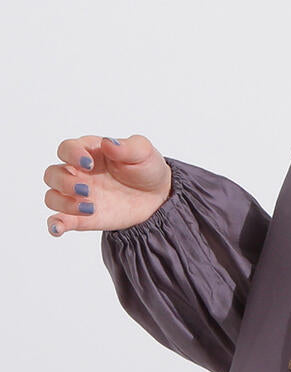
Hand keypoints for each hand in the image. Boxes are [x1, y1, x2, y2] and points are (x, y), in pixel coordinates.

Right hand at [44, 134, 172, 236]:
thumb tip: (107, 143)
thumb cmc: (146, 168)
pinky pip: (59, 221)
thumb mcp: (143, 152)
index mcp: (89, 152)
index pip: (66, 148)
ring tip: (90, 208)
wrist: (157, 196)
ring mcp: (78, 196)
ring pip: (52, 197)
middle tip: (87, 189)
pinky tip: (59, 229)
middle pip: (52, 174)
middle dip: (65, 182)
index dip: (71, 154)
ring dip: (63, 203)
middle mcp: (78, 173)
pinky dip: (55, 225)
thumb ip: (127, 147)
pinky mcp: (82, 217)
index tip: (89, 164)